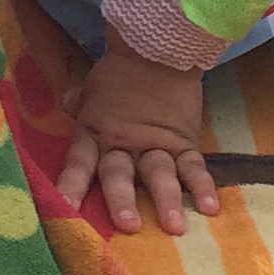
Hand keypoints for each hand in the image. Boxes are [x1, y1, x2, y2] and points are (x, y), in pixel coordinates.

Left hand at [56, 40, 218, 236]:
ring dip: (167, 200)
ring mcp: (157, 144)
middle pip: (120, 174)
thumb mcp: (94, 86)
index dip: (70, 187)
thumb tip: (67, 103)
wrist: (160, 48)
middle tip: (128, 226)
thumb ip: (80, 101)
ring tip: (175, 226)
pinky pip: (194, 166)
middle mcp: (124, 144)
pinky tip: (210, 207)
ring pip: (160, 174)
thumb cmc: (121, 70)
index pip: (78, 163)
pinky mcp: (184, 141)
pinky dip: (202, 185)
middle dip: (123, 200)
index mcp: (96, 132)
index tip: (63, 212)